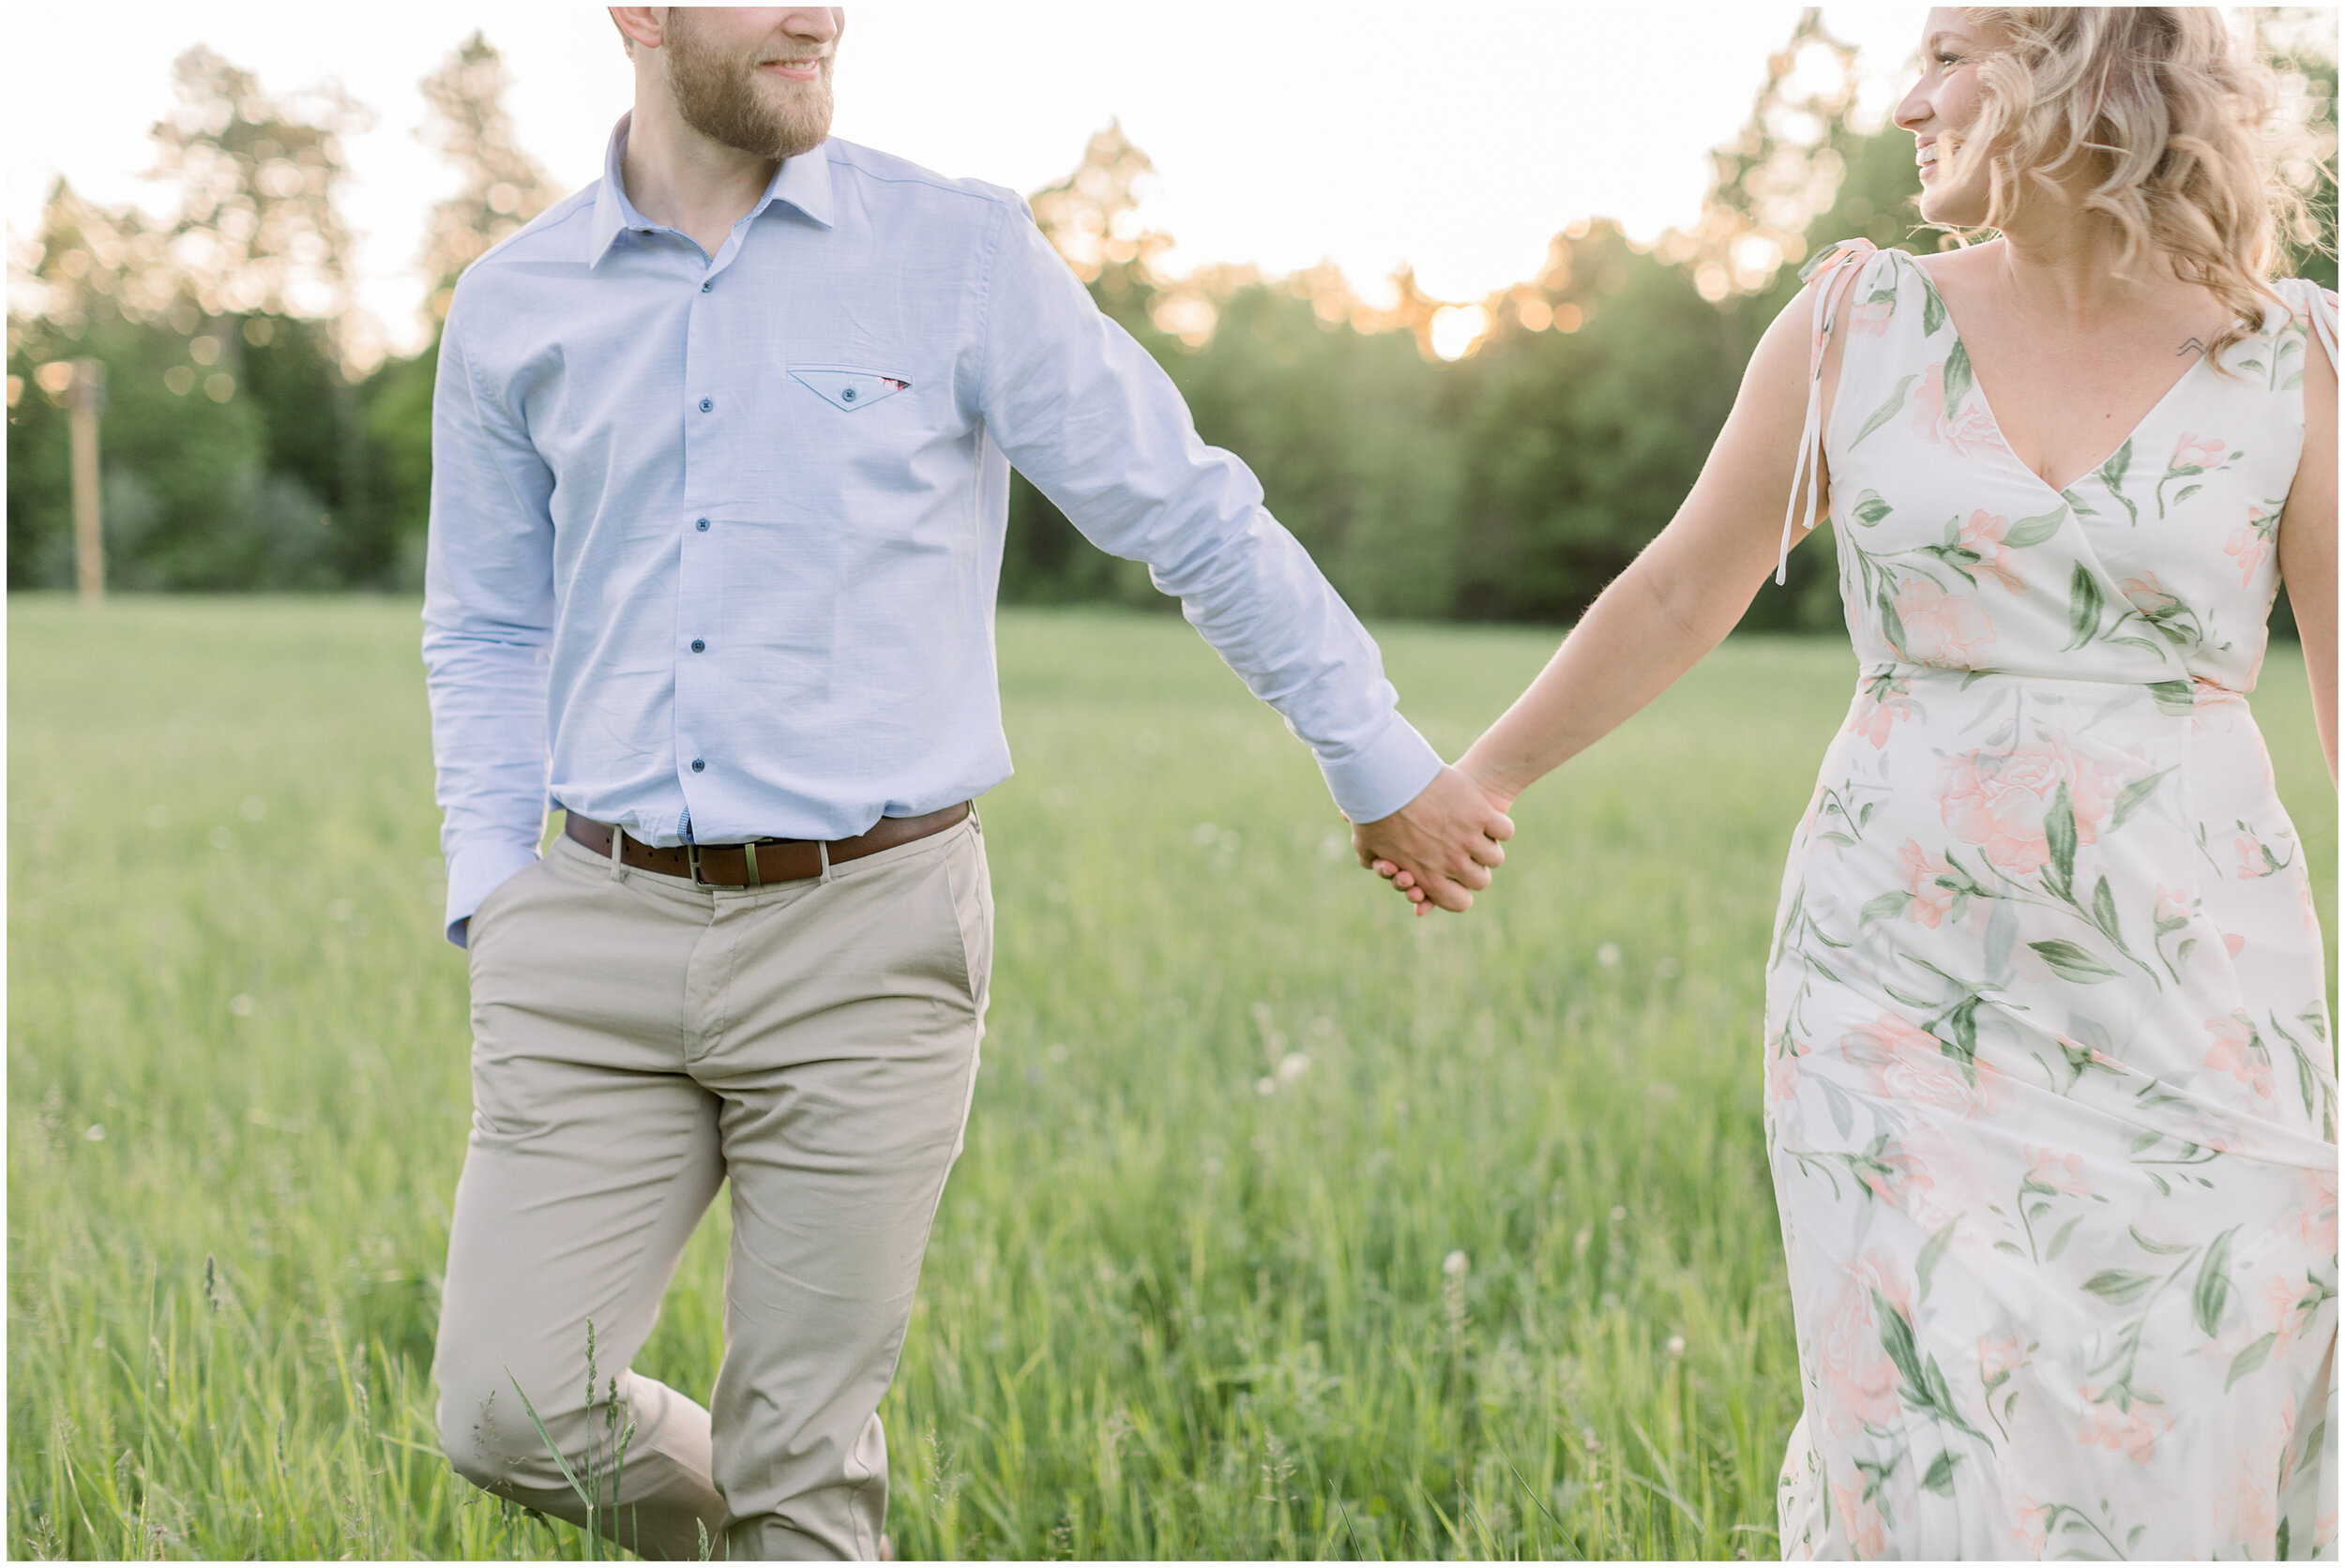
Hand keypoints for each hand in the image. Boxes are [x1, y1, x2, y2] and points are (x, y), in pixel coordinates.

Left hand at [1351, 765, 1514, 915]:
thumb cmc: (1373, 807)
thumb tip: (1386, 868)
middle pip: (1481, 880)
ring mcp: (1468, 839)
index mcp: (1427, 877)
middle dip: (1475, 869)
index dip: (1460, 892)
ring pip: (1495, 857)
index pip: (1459, 902)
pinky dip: (1499, 826)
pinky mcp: (1481, 814)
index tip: (1455, 879)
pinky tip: (1487, 817)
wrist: (1389, 772)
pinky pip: (1505, 830)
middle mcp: (1451, 863)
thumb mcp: (1366, 841)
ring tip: (1477, 833)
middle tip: (1466, 851)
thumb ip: (1377, 862)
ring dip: (1488, 846)